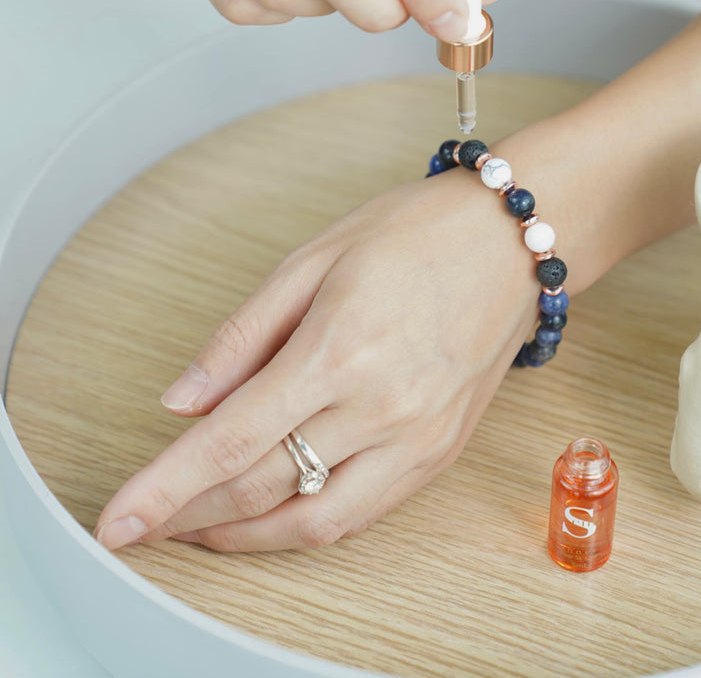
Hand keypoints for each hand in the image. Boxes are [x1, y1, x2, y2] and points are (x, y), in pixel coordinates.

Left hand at [94, 169, 535, 551]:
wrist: (509, 243)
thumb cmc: (416, 233)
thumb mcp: (314, 259)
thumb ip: (244, 335)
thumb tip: (184, 400)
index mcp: (339, 348)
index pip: (231, 440)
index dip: (165, 489)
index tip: (119, 520)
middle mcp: (381, 406)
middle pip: (264, 488)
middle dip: (190, 517)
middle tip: (146, 525)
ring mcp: (417, 436)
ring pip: (315, 522)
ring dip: (246, 538)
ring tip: (202, 530)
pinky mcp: (441, 450)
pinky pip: (366, 514)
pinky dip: (309, 528)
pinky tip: (277, 516)